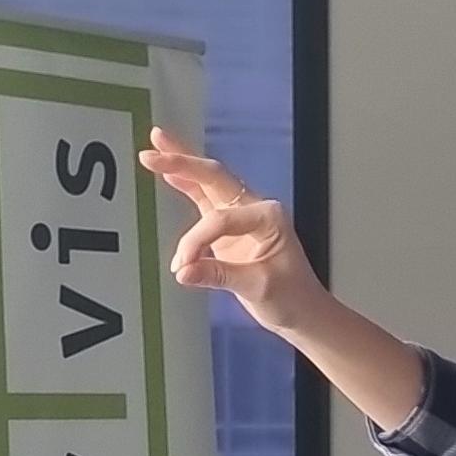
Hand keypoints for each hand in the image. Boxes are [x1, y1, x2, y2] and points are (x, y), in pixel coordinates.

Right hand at [139, 127, 326, 332]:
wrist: (303, 310)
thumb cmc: (291, 297)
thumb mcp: (257, 287)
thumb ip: (218, 275)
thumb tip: (183, 271)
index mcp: (268, 216)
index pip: (219, 218)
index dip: (196, 241)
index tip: (183, 267)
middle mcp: (255, 208)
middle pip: (214, 177)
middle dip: (182, 161)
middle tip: (152, 149)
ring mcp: (242, 215)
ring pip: (208, 182)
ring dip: (182, 164)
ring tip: (155, 145)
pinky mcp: (230, 227)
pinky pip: (205, 200)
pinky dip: (187, 185)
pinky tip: (169, 173)